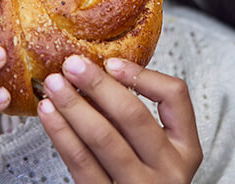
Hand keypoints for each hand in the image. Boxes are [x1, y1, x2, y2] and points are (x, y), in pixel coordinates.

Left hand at [37, 54, 202, 183]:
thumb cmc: (145, 181)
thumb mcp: (158, 152)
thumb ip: (139, 120)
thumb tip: (99, 73)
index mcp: (185, 150)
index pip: (175, 97)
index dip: (142, 75)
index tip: (112, 62)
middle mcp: (167, 169)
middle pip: (132, 115)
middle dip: (97, 85)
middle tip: (73, 65)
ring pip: (103, 137)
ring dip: (73, 105)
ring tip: (54, 85)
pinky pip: (81, 162)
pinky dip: (61, 132)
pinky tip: (49, 114)